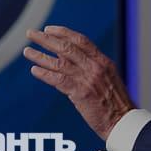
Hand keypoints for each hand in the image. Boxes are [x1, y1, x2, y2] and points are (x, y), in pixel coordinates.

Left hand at [23, 25, 134, 139]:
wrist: (123, 121)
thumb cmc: (114, 103)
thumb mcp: (107, 78)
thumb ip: (91, 67)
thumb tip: (71, 59)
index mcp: (103, 61)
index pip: (80, 40)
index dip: (63, 32)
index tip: (48, 29)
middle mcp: (95, 67)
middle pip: (66, 47)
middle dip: (46, 39)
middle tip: (31, 34)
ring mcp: (88, 79)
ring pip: (59, 62)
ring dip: (40, 56)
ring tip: (27, 51)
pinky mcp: (81, 93)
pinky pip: (58, 80)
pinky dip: (45, 74)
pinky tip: (35, 70)